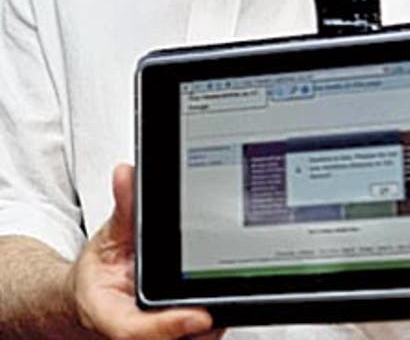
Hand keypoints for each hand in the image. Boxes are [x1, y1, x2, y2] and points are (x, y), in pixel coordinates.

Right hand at [67, 164, 217, 338]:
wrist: (92, 294)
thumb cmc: (99, 270)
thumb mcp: (108, 236)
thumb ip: (123, 208)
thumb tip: (127, 175)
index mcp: (110, 313)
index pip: (137, 331)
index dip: (169, 326)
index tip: (199, 315)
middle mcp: (135, 330)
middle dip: (203, 324)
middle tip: (226, 292)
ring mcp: (155, 335)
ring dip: (212, 320)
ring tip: (229, 286)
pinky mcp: (173, 333)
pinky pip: (196, 334)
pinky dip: (214, 315)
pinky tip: (223, 289)